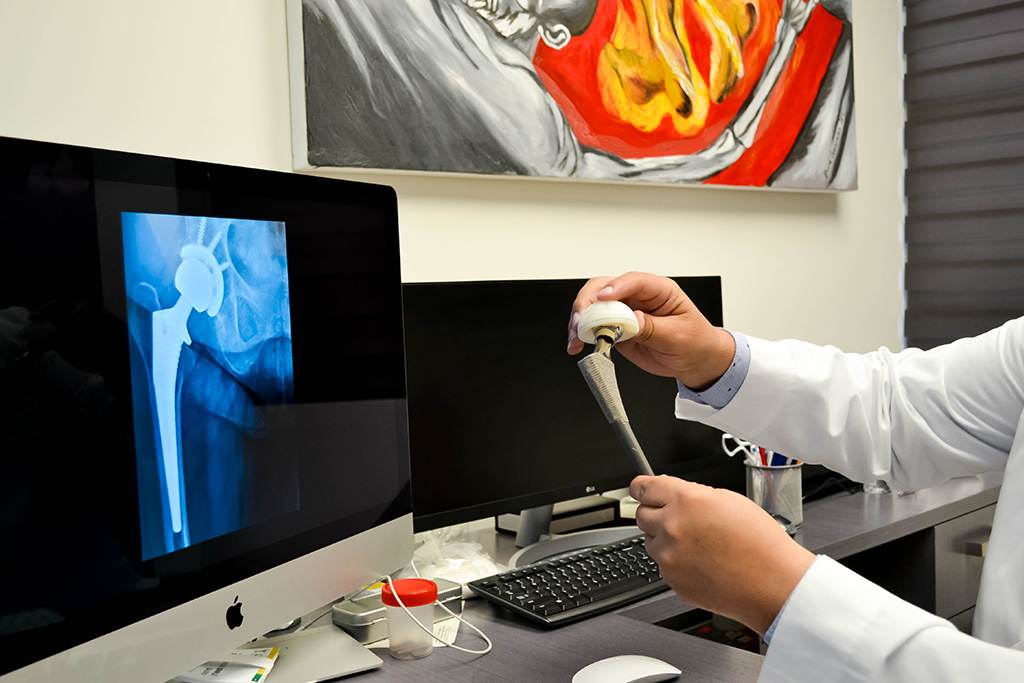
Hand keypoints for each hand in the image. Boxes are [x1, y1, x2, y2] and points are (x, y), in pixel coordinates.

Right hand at [567, 272, 734, 389]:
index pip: (633, 281)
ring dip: (580, 321)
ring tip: (576, 338)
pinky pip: (594, 328)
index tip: (603, 298)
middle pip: (603, 288)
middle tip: (581, 321)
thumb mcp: (678, 335)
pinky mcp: (616, 329)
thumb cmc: (695, 341)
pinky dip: (582, 335)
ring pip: (592, 306)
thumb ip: (653, 328)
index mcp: (658, 290)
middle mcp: (637, 297)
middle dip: (587, 302)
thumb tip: (631, 320)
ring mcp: (624, 313)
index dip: (616, 287)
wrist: (695, 361)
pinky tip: (578, 344)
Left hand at [630, 475, 814, 633]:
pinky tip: (701, 563)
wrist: (773, 584)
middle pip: (640, 515)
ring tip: (697, 545)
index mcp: (686, 502)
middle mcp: (672, 528)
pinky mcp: (672, 581)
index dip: (641, 487)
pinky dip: (675, 563)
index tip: (639, 489)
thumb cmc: (760, 544)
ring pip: (650, 542)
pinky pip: (663, 566)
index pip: (643, 487)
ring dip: (664, 539)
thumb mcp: (729, 500)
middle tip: (676, 519)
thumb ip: (693, 494)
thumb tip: (672, 493)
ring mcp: (669, 557)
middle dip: (654, 513)